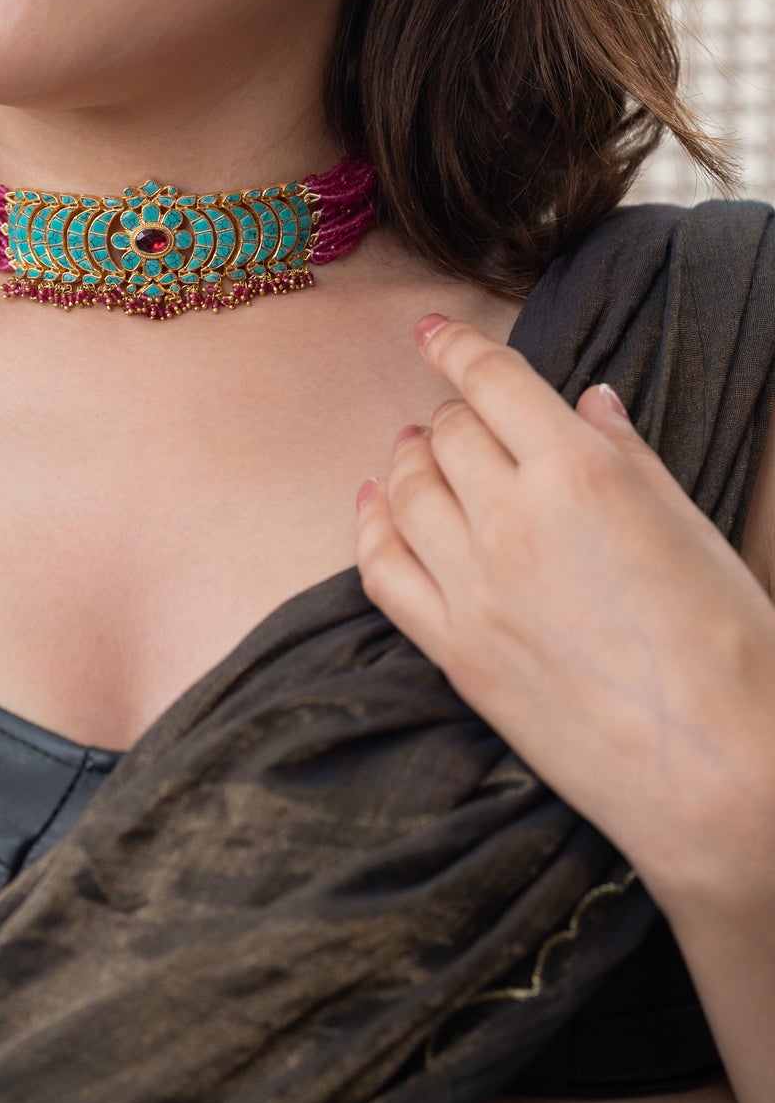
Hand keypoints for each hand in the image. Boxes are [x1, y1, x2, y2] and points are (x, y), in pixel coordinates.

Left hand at [354, 315, 774, 913]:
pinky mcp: (454, 651)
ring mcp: (473, 587)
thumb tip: (587, 401)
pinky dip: (371, 526)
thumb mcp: (692, 526)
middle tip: (460, 418)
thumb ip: (626, 455)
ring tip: (414, 453)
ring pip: (406, 490)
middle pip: (447, 434)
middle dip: (451, 415)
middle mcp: (511, 519)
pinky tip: (375, 509)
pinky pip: (381, 569)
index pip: (493, 381)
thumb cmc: (731, 646)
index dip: (455, 346)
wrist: (716, 771)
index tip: (432, 332)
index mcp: (579, 473)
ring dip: (408, 461)